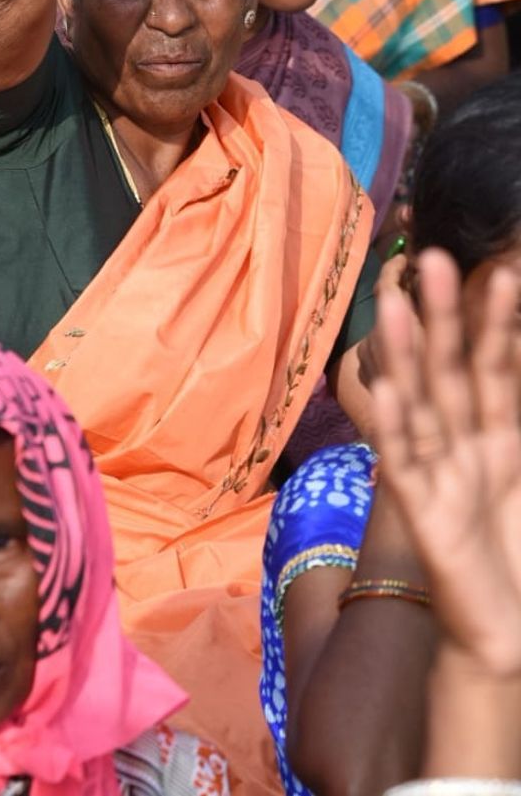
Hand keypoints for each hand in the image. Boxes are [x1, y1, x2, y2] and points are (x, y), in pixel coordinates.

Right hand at [373, 249, 520, 676]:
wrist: (503, 635)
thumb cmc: (520, 560)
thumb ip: (519, 428)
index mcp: (500, 440)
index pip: (497, 370)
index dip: (497, 324)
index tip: (499, 273)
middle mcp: (464, 447)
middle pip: (452, 371)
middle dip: (445, 317)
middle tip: (435, 259)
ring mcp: (439, 474)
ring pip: (422, 404)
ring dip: (410, 358)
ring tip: (401, 309)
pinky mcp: (422, 512)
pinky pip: (405, 463)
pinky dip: (395, 426)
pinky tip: (386, 389)